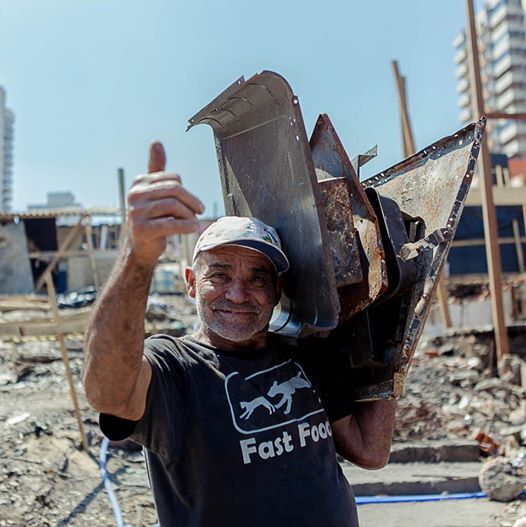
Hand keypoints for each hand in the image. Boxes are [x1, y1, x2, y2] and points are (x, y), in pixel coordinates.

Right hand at [127, 141, 204, 265]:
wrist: (141, 247)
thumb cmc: (152, 217)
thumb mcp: (154, 192)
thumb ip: (156, 168)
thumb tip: (156, 141)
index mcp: (139, 182)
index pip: (173, 179)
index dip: (187, 191)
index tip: (192, 204)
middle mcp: (134, 195)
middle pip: (174, 190)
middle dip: (191, 201)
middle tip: (200, 211)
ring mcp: (135, 213)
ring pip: (173, 206)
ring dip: (189, 215)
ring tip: (194, 222)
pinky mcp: (141, 230)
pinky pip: (170, 224)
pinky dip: (186, 226)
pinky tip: (193, 228)